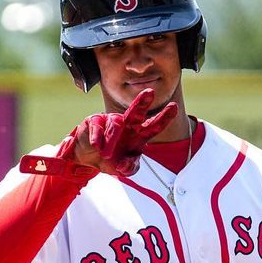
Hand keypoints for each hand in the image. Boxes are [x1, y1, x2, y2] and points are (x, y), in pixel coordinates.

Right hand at [58, 89, 176, 175]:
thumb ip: (129, 168)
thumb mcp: (122, 170)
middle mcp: (127, 125)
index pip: (154, 126)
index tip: (174, 107)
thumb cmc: (109, 160)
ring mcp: (111, 120)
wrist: (87, 159)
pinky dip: (97, 138)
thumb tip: (125, 163)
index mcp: (139, 136)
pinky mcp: (95, 120)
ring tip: (106, 154)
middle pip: (137, 112)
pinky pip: (98, 127)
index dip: (164, 117)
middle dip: (143, 102)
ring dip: (111, 141)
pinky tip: (96, 145)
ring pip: (116, 124)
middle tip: (150, 92)